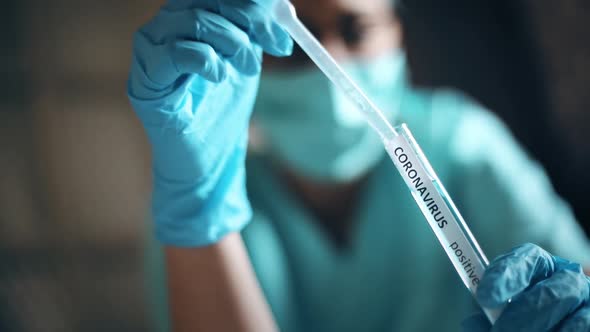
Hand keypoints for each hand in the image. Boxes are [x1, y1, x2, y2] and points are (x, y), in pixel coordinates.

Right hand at [128, 0, 292, 245]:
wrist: (209, 158)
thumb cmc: (223, 108)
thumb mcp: (245, 59)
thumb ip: (255, 29)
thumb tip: (279, 4)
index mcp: (187, 18)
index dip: (252, 4)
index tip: (285, 25)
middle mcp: (164, 28)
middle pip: (204, 0)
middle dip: (249, 18)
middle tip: (275, 46)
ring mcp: (149, 53)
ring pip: (193, 21)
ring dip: (233, 42)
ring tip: (247, 68)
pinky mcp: (145, 82)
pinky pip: (173, 54)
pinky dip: (204, 60)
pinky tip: (219, 77)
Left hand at [462, 243, 589, 330]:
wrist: (558, 317)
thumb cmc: (521, 313)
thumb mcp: (503, 307)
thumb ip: (489, 311)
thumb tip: (471, 323)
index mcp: (540, 264)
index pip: (526, 259)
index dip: (504, 276)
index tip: (484, 297)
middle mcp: (569, 278)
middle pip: (550, 293)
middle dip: (521, 316)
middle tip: (499, 331)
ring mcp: (587, 300)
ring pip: (572, 317)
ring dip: (542, 330)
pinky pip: (581, 329)